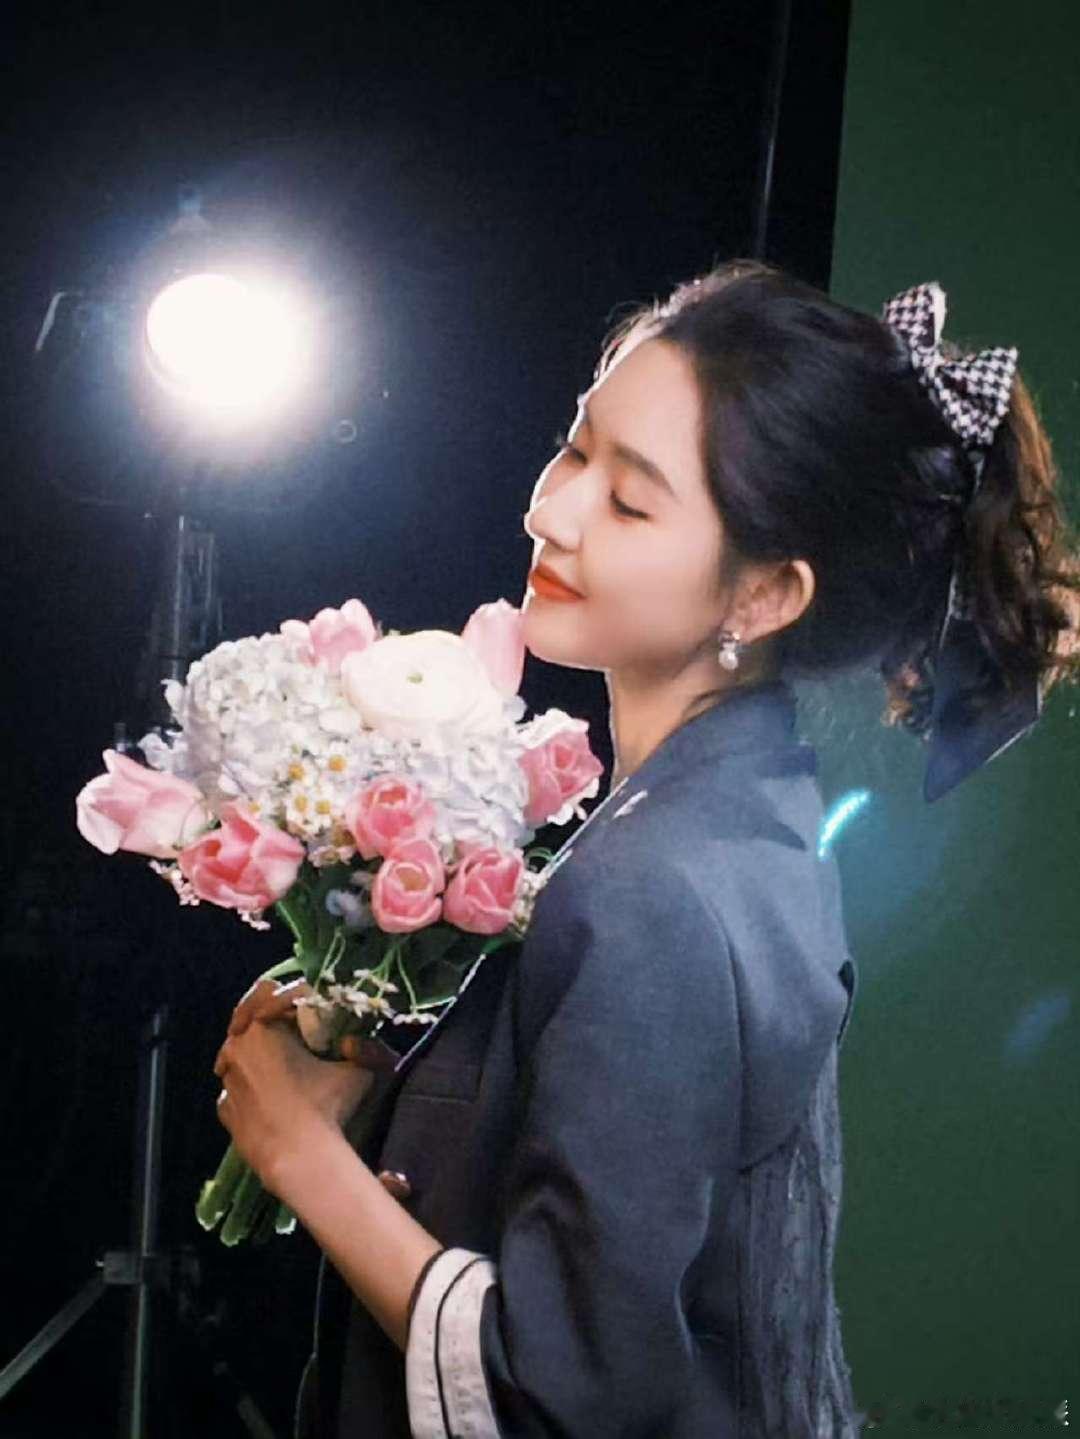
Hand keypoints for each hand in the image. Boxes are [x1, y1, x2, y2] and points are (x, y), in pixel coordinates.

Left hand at [213, 979, 395, 1191]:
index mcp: (263, 1027)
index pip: (270, 990)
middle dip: (271, 1023)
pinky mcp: (224, 1109)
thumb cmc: (326, 1107)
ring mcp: (227, 1081)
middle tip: (295, 1035)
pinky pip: (236, 1088)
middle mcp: (236, 1047)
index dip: (292, 996)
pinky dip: (252, 1088)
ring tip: (286, 1070)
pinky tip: (273, 1101)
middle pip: (249, 1018)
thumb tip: (354, 1043)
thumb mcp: (356, 1071)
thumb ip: (357, 1050)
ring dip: (259, 1056)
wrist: (299, 1159)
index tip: (310, 1012)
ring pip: (239, 1055)